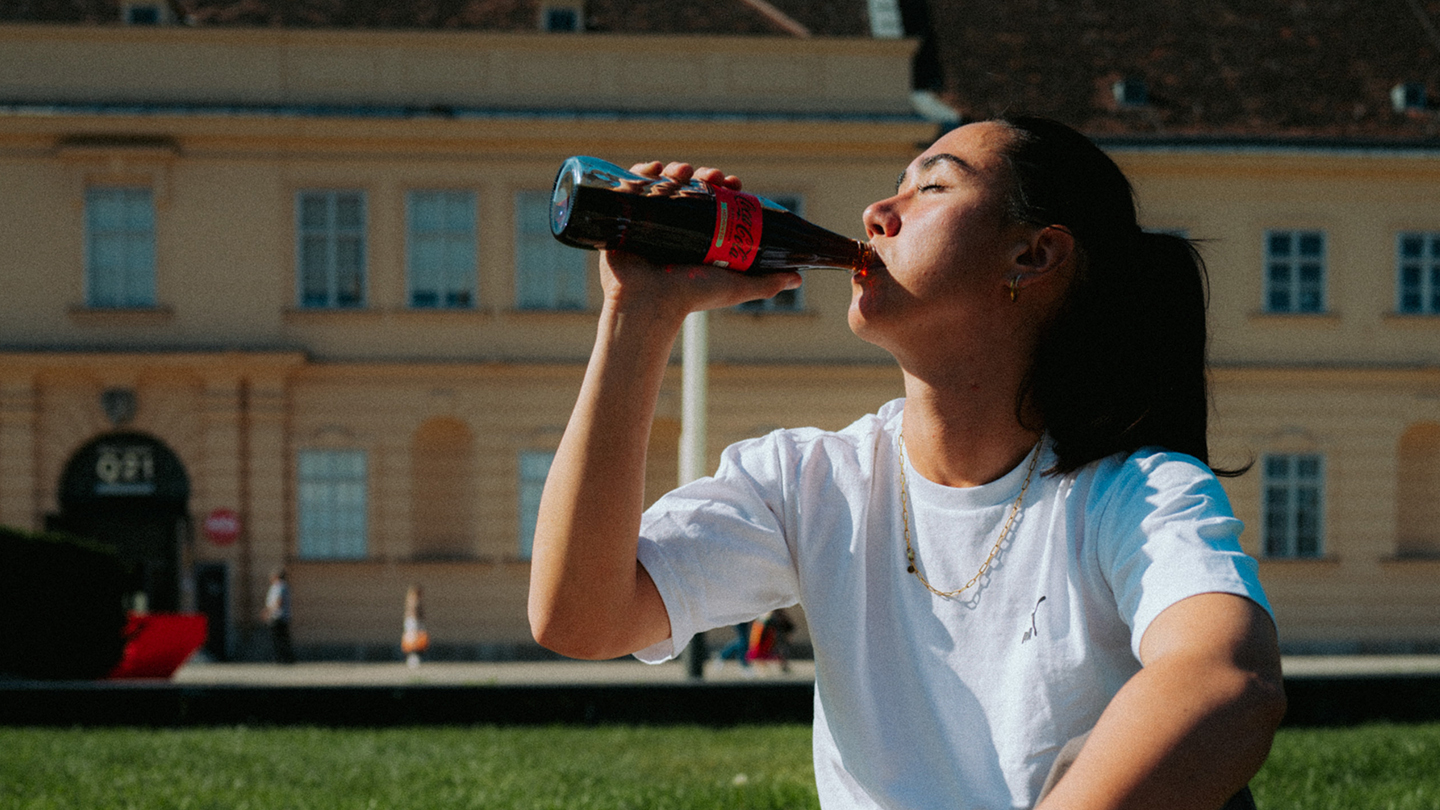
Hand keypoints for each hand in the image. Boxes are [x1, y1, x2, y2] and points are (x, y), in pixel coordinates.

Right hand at [598, 161, 800, 320]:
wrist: (649, 304)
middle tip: (711, 176)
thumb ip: (766, 283)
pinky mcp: (625, 219)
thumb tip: (799, 276)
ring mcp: (649, 222)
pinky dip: (640, 172)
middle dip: (703, 174)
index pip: (714, 201)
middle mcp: (675, 227)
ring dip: (676, 170)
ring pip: (664, 183)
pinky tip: (653, 169)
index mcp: (699, 237)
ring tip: (683, 172)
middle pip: (690, 188)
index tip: (733, 183)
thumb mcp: (735, 287)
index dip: (725, 187)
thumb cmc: (690, 297)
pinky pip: (630, 187)